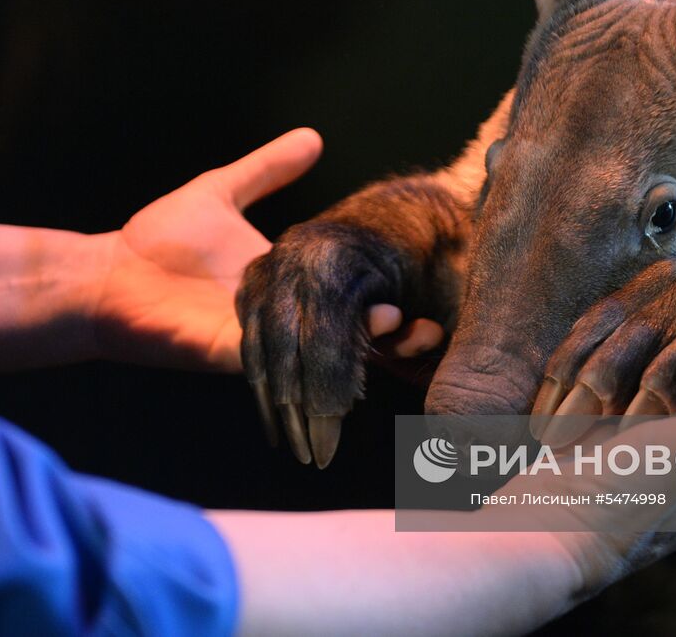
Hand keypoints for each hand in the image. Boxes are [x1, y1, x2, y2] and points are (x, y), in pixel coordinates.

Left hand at [91, 129, 442, 373]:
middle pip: (344, 333)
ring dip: (362, 347)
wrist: (106, 273)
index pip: (344, 295)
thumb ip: (266, 170)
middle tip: (431, 328)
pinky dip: (312, 354)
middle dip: (390, 337)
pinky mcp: (231, 353)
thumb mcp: (221, 192)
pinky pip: (280, 358)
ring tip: (401, 326)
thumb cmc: (156, 239)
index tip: (423, 291)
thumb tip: (313, 137)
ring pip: (321, 352)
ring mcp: (259, 339)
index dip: (383, 298)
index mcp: (286, 283)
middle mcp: (281, 317)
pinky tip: (343, 340)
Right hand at [237, 220, 446, 467]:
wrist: (390, 218)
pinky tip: (276, 419)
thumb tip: (419, 342)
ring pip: (260, 348)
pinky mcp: (252, 277)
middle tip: (317, 457)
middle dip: (301, 411)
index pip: (322, 344)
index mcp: (334, 257)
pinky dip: (262, 381)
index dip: (327, 398)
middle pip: (286, 351)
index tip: (331, 447)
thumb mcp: (426, 291)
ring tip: (299, 447)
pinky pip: (249, 338)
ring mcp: (267, 265)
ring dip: (277, 405)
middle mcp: (292, 257)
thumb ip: (409, 331)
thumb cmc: (418, 262)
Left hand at [531, 260, 675, 434]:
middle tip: (561, 445)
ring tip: (609, 453)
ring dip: (632, 420)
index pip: (587, 333)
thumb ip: (612, 339)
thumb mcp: (657, 311)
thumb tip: (553, 388)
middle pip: (617, 355)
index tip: (540, 426)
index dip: (560, 381)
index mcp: (644, 287)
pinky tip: (670, 447)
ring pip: (662, 377)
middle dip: (584, 407)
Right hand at [549, 367, 675, 595]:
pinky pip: (605, 420)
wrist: (542, 533)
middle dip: (659, 379)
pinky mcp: (597, 468)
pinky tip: (584, 396)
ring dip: (622, 390)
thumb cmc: (625, 492)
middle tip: (639, 361)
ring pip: (640, 407)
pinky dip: (596, 404)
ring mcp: (640, 476)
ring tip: (607, 382)